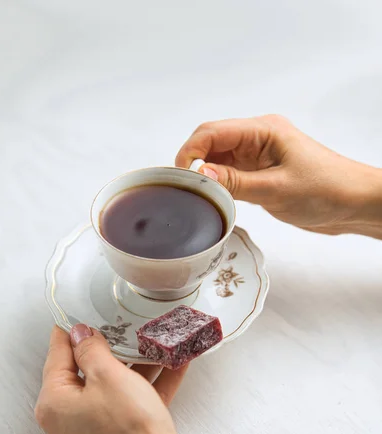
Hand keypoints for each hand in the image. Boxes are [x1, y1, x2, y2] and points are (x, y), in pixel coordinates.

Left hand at [35, 325, 194, 433]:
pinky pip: (129, 407)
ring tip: (155, 345)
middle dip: (111, 349)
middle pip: (85, 374)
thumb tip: (79, 334)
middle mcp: (66, 422)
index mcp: (54, 404)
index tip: (80, 315)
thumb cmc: (129, 430)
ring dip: (135, 368)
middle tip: (124, 327)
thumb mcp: (108, 376)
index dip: (70, 332)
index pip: (57, 357)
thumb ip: (91, 350)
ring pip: (111, 391)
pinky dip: (147, 389)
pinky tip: (173, 368)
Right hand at [176, 115, 381, 236]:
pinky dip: (218, 185)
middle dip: (193, 162)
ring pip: (218, 160)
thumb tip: (199, 174)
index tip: (179, 176)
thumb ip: (235, 182)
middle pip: (212, 143)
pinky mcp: (260, 174)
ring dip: (205, 176)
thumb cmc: (326, 190)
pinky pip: (230, 175)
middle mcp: (257, 139)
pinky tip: (213, 199)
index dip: (190, 151)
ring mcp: (258, 156)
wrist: (353, 203)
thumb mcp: (276, 189)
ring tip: (194, 197)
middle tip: (182, 189)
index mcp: (263, 131)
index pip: (213, 132)